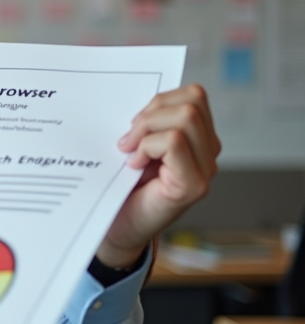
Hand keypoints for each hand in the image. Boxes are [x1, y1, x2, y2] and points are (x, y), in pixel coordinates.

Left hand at [99, 84, 220, 268]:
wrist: (116, 228)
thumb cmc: (122, 188)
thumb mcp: (134, 145)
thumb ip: (145, 123)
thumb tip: (134, 96)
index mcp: (196, 137)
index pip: (193, 95)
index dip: (158, 101)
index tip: (133, 123)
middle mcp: (207, 151)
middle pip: (193, 100)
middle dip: (152, 111)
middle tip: (128, 138)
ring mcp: (205, 169)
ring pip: (186, 117)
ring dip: (148, 129)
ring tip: (130, 151)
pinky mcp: (194, 185)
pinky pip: (175, 142)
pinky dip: (148, 147)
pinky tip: (134, 165)